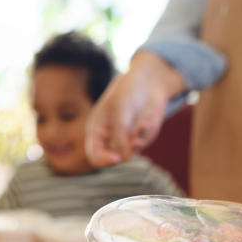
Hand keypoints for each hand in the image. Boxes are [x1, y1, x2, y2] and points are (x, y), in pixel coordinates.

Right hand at [85, 52, 183, 166]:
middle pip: (112, 159)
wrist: (147, 82)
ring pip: (128, 155)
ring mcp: (124, 140)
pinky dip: (144, 136)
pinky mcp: (138, 139)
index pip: (94, 155)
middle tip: (134, 140)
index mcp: (96, 131)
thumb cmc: (127, 92)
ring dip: (135, 144)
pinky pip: (141, 145)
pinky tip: (146, 124)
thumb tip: (121, 158)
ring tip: (141, 127)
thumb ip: (119, 136)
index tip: (115, 158)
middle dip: (123, 152)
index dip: (103, 160)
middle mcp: (109, 139)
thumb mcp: (119, 111)